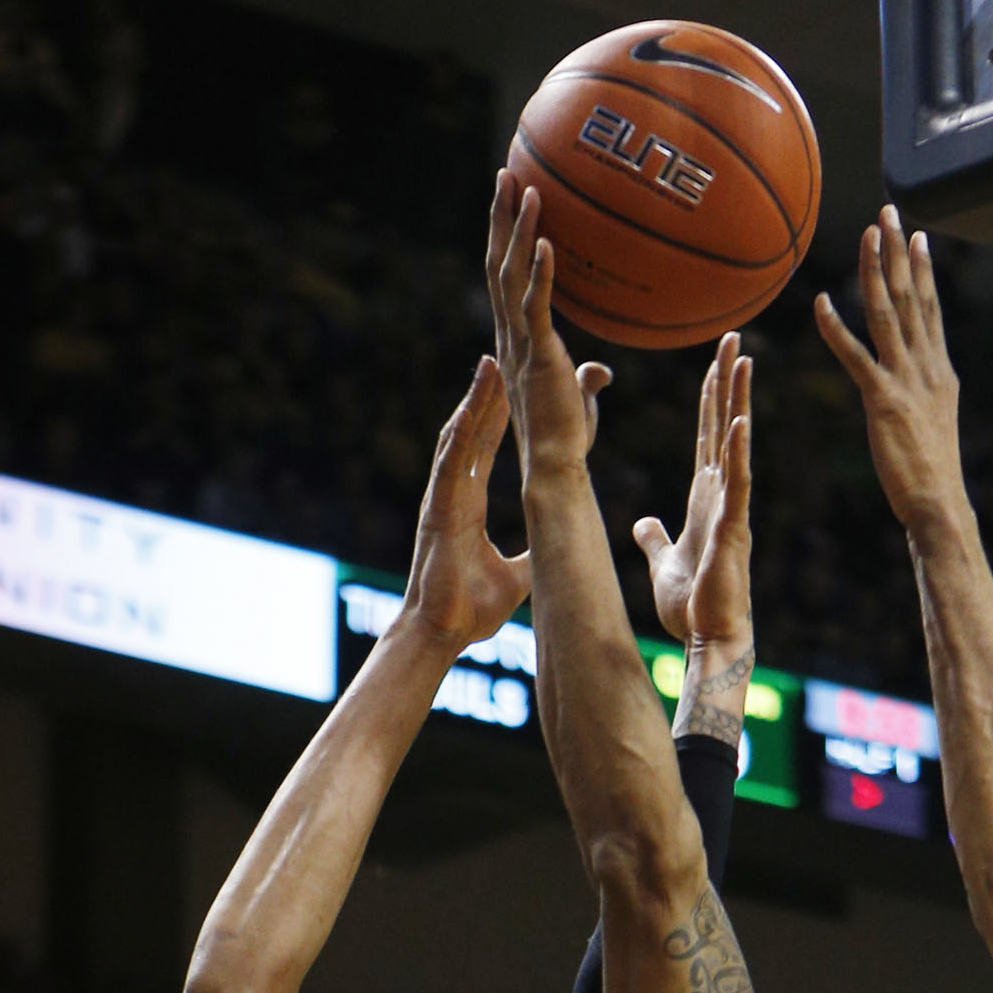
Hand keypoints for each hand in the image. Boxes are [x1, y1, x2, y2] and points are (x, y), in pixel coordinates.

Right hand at [403, 355, 529, 649]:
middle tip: (500, 357)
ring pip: (456, 442)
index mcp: (469, 506)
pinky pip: (447, 469)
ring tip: (487, 367)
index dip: (497, 418)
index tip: (511, 386)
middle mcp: (453, 496)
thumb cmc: (471, 610)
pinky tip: (467, 413)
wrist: (443, 634)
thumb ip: (531, 558)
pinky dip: (457, 439)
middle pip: (471, 435)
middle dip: (486, 397)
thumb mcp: (515, 577)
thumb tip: (556, 551)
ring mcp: (442, 502)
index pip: (485, 451)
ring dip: (472, 405)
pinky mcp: (436, 515)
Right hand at [486, 170, 610, 479]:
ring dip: (516, 229)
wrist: (556, 466)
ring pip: (509, 276)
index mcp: (516, 340)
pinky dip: (539, 273)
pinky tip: (545, 241)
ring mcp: (520, 345)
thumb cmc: (566, 438)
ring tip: (524, 186)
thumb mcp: (577, 398)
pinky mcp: (538, 357)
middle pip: (498, 264)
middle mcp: (510, 336)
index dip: (503, 239)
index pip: (504, 279)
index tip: (509, 202)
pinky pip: (537, 307)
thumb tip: (601, 369)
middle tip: (506, 172)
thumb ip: (586, 378)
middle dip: (500, 217)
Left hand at [633, 332, 753, 651]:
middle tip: (734, 338)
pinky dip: (737, 453)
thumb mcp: (663, 562)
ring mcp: (732, 509)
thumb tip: (643, 522)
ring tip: (743, 360)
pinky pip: (738, 485)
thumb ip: (655, 538)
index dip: (712, 398)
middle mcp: (723, 495)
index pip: (709, 436)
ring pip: (736, 445)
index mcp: (706, 498)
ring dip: (739, 402)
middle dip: (729, 382)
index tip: (717, 360)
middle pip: (725, 426)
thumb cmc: (693, 605)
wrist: (711, 638)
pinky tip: (739, 422)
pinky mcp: (733, 530)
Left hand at [815, 205, 967, 534]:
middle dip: (899, 251)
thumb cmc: (932, 472)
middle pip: (911, 296)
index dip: (921, 268)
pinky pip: (856, 356)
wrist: (939, 502)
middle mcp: (927, 366)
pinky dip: (837, 328)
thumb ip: (925, 391)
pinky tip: (819, 303)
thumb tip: (923, 378)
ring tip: (867, 234)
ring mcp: (906, 380)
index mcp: (939, 369)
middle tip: (887, 211)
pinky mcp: (883, 400)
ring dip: (875, 270)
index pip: (930, 307)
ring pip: (888, 314)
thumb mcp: (934, 420)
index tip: (914, 233)